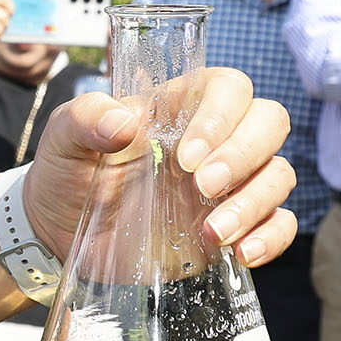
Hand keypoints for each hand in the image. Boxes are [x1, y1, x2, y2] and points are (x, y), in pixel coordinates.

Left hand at [23, 70, 300, 272]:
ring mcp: (230, 184)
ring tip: (212, 232)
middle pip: (269, 122)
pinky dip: (272, 237)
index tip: (188, 155)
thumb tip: (122, 121)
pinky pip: (280, 223)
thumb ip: (85, 119)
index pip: (228, 87)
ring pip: (279, 173)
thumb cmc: (68, 173)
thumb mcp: (62, 140)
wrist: (60, 235)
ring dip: (255, 202)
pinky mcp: (234, 226)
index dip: (221, 115)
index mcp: (179, 106)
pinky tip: (242, 253)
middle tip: (203, 187)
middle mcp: (215, 139)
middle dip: (245, 155)